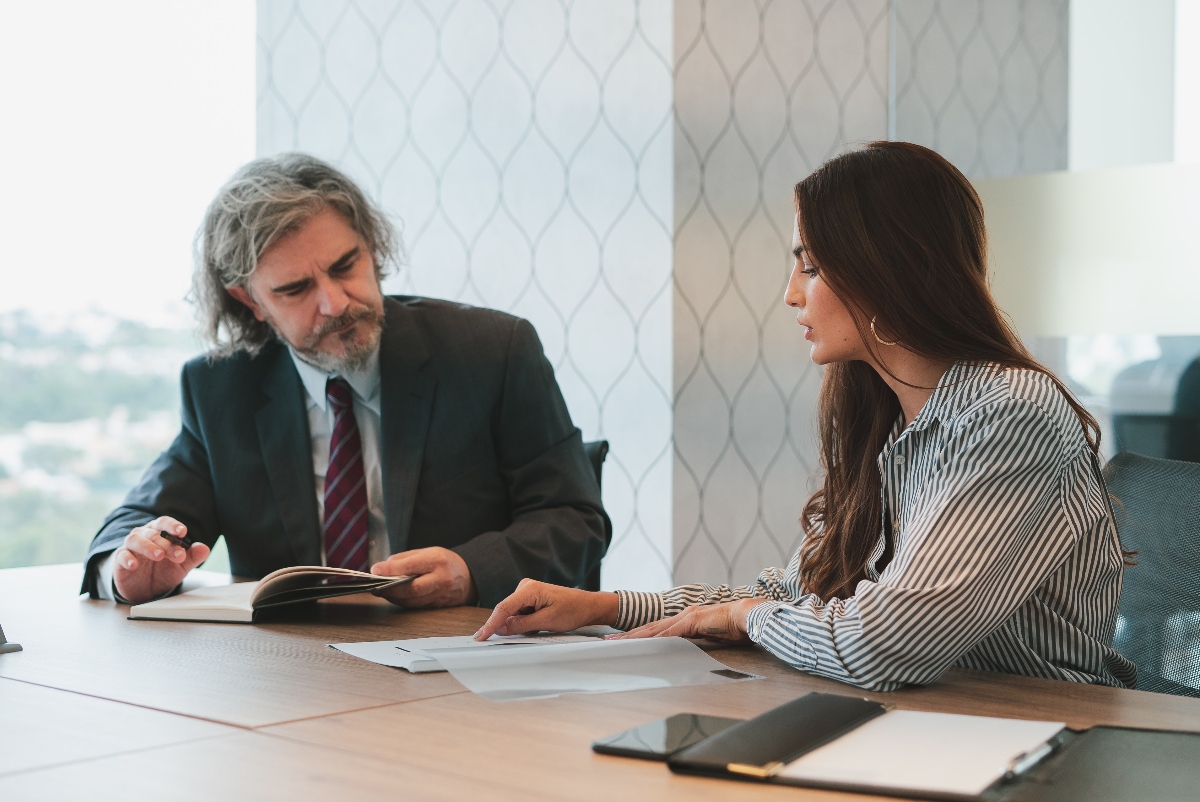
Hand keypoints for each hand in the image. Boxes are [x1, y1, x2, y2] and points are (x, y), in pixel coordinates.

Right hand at [112, 517, 209, 603]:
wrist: (144, 588)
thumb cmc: (163, 570)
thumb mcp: (181, 565)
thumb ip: (192, 556)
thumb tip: (204, 548)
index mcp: (159, 532)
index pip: (165, 523)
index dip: (173, 525)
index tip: (183, 532)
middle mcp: (144, 535)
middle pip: (154, 534)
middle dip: (167, 544)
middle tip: (178, 555)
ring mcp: (130, 547)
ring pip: (136, 540)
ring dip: (148, 547)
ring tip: (159, 555)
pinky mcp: (119, 560)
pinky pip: (121, 555)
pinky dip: (127, 558)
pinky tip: (134, 565)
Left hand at [371, 547, 477, 607]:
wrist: (470, 577)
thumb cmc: (446, 562)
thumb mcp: (428, 552)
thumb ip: (405, 558)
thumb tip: (383, 568)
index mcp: (438, 560)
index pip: (411, 566)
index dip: (391, 570)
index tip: (375, 570)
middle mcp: (441, 579)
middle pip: (412, 589)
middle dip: (390, 589)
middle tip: (376, 586)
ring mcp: (441, 595)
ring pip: (413, 601)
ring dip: (394, 598)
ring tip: (382, 592)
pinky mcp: (439, 606)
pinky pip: (417, 606)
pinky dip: (403, 602)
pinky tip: (395, 597)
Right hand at [474, 579, 618, 639]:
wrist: (588, 606)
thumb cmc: (573, 611)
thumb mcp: (547, 622)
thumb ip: (522, 625)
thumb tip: (501, 628)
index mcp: (529, 589)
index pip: (504, 608)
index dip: (490, 624)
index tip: (480, 637)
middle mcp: (525, 587)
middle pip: (506, 611)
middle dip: (503, 627)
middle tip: (497, 641)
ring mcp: (527, 592)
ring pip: (512, 614)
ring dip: (517, 626)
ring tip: (538, 628)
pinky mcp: (531, 599)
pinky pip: (519, 614)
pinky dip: (522, 623)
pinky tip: (535, 626)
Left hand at [610, 599, 763, 642]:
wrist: (749, 616)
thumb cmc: (735, 628)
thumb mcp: (712, 638)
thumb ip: (699, 643)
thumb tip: (688, 654)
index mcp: (687, 620)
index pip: (658, 629)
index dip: (640, 635)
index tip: (624, 640)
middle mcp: (683, 616)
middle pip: (651, 627)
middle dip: (629, 635)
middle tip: (610, 641)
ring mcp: (687, 617)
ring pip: (656, 629)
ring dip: (636, 636)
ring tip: (619, 642)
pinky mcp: (693, 621)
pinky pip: (671, 633)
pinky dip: (656, 639)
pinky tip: (644, 644)